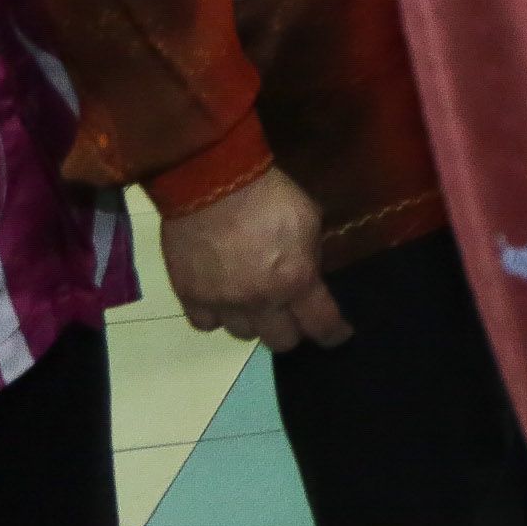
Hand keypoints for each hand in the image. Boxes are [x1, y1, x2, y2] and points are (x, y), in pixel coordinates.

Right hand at [159, 168, 352, 349]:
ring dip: (253, 322)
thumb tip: (312, 272)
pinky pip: (205, 324)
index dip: (333, 334)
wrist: (213, 183)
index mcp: (295, 281)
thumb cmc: (270, 195)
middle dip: (291, 330)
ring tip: (254, 303)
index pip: (321, 325)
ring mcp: (222, 302)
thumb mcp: (310, 219)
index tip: (337, 335)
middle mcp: (259, 301)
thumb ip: (312, 254)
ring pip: (242, 334)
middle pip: (280, 341)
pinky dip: (216, 316)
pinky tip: (222, 300)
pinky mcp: (189, 296)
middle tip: (291, 314)